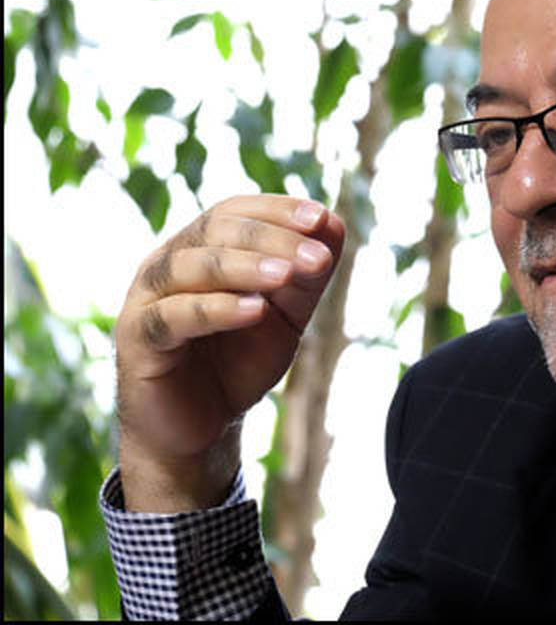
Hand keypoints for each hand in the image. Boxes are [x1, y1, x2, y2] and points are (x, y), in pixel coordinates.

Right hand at [113, 194, 344, 510]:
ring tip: (288, 275)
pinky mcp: (138, 339)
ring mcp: (147, 298)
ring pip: (194, 267)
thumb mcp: (286, 315)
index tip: (321, 218)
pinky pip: (175, 316)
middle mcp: (168, 262)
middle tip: (318, 257)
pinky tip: (256, 310)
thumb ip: (307, 274)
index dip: (277, 209)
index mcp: (200, 247)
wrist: (203, 428)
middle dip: (273, 239)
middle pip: (216, 230)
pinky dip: (218, 309)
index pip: (234, 210)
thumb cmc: (239, 360)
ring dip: (247, 267)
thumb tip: (335, 224)